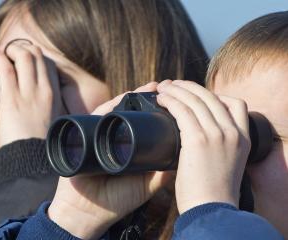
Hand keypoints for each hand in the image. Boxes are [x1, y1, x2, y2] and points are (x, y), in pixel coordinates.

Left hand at [0, 42, 63, 149]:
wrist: (31, 163)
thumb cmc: (37, 147)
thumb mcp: (49, 124)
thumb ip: (44, 110)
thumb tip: (35, 105)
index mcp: (55, 96)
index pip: (48, 64)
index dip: (33, 56)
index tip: (20, 59)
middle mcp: (46, 90)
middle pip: (37, 54)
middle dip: (21, 48)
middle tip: (7, 55)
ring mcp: (29, 93)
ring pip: (24, 54)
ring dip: (10, 49)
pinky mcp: (12, 98)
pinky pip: (5, 67)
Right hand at [47, 82, 172, 239]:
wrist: (88, 211)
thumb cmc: (117, 201)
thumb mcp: (147, 186)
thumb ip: (163, 172)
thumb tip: (185, 153)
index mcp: (131, 146)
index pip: (147, 123)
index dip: (162, 111)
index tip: (180, 100)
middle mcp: (116, 137)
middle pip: (134, 111)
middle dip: (150, 98)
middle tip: (169, 86)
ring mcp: (101, 134)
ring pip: (119, 108)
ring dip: (135, 95)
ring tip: (154, 86)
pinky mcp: (86, 133)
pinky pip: (99, 115)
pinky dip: (112, 104)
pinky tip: (127, 96)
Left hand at [156, 80, 250, 212]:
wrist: (211, 210)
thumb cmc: (212, 192)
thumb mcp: (225, 164)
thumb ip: (218, 146)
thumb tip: (195, 135)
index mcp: (244, 138)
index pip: (236, 104)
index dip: (214, 95)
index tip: (195, 95)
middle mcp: (233, 132)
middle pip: (211, 96)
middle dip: (189, 87)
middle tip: (172, 85)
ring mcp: (217, 134)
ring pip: (195, 99)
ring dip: (176, 90)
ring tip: (163, 88)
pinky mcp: (198, 140)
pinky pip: (182, 110)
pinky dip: (170, 101)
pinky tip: (160, 99)